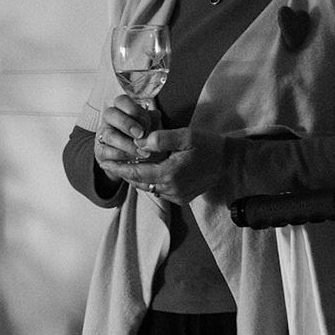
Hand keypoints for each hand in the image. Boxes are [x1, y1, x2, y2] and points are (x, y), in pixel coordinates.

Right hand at [93, 95, 166, 185]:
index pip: (121, 101)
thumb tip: (155, 115)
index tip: (146, 123)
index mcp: (121, 110)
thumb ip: (151, 120)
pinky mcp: (100, 151)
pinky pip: (105, 151)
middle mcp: (109, 120)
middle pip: (110, 114)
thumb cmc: (141, 139)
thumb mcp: (149, 128)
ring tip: (143, 152)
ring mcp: (102, 135)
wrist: (133, 161)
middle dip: (127, 124)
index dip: (133, 110)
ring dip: (127, 144)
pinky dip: (121, 155)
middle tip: (141, 134)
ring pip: (109, 135)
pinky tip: (133, 159)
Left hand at [110, 126, 232, 205]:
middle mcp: (171, 189)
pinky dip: (150, 181)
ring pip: (148, 187)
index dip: (119, 168)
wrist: (229, 162)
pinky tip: (146, 170)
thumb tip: (140, 142)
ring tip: (124, 165)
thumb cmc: (208, 145)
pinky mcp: (181, 198)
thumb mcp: (186, 136)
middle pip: (139, 182)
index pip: (137, 173)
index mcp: (170, 174)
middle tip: (110, 162)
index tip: (105, 162)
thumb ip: (162, 138)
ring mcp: (177, 196)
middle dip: (124, 172)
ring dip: (137, 177)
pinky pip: (159, 190)